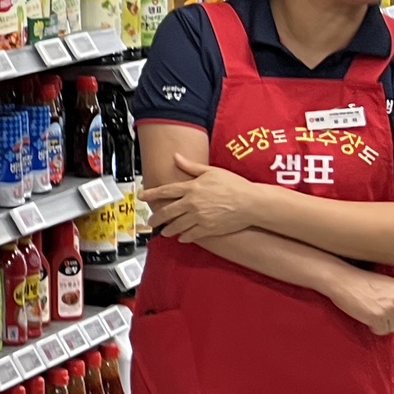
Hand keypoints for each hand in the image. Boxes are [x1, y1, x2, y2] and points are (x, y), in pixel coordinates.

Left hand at [143, 155, 262, 243]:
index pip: (165, 191)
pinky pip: (191, 235)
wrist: (252, 203)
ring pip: (176, 226)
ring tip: (164, 232)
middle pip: (167, 212)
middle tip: (150, 221)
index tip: (141, 197)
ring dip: (168, 230)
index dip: (151, 194)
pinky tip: (181, 237)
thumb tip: (176, 156)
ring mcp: (199, 217)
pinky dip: (184, 237)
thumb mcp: (212, 171)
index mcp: (191, 188)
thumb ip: (191, 166)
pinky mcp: (207, 229)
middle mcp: (192, 203)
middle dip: (156, 218)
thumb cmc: (234, 185)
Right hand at [321, 268, 393, 335]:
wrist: (340, 279)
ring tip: (370, 309)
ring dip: (382, 323)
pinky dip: (373, 326)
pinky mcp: (378, 317)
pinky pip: (381, 331)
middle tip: (380, 308)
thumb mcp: (388, 286)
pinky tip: (365, 314)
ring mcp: (390, 309)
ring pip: (393, 328)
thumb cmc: (360, 282)